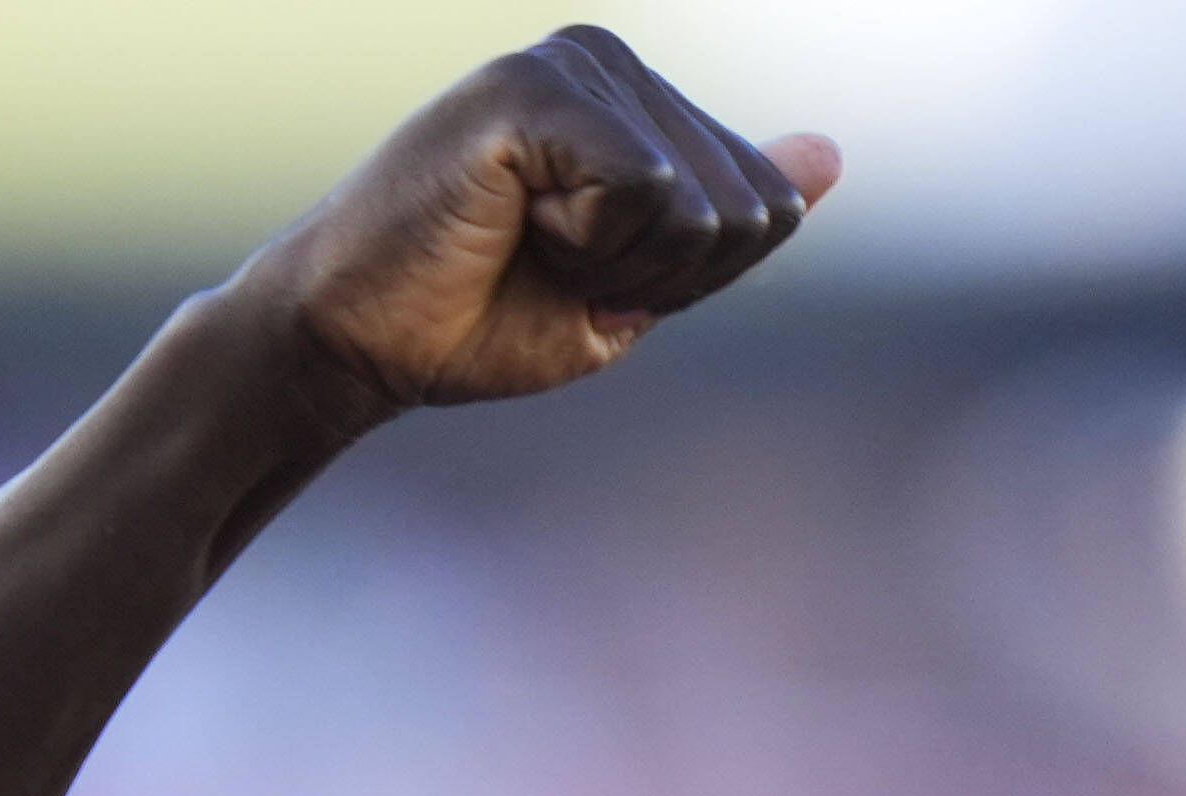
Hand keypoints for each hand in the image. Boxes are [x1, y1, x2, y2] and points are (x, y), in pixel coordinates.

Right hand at [234, 27, 835, 418]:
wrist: (356, 344)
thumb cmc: (474, 323)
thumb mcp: (629, 288)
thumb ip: (724, 228)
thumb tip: (829, 161)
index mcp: (639, 102)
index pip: (759, 209)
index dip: (684, 287)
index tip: (581, 280)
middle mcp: (612, 62)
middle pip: (743, 212)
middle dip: (658, 282)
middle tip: (547, 269)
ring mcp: (572, 66)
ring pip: (697, 207)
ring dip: (617, 269)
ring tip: (524, 248)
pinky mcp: (532, 91)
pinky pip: (641, 191)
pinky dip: (589, 244)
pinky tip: (513, 226)